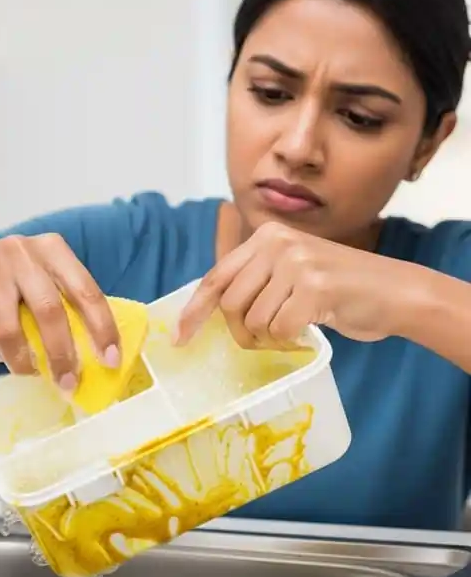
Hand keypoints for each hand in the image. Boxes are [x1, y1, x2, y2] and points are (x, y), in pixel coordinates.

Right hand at [0, 233, 121, 385]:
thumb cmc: (1, 281)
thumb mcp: (35, 279)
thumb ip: (61, 302)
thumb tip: (91, 351)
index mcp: (53, 249)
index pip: (86, 290)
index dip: (101, 327)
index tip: (110, 359)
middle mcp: (25, 252)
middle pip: (51, 310)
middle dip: (63, 352)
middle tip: (70, 381)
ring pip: (14, 326)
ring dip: (26, 359)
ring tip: (34, 374)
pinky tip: (4, 358)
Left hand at [175, 222, 407, 347]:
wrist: (397, 292)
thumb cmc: (339, 289)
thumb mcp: (290, 270)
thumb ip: (254, 280)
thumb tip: (206, 308)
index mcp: (267, 236)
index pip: (216, 276)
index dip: (194, 309)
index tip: (180, 336)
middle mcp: (278, 243)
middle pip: (230, 304)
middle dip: (241, 331)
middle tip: (264, 338)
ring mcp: (297, 263)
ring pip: (253, 320)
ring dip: (268, 337)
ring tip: (293, 327)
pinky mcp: (315, 288)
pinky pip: (279, 330)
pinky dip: (289, 340)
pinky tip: (309, 329)